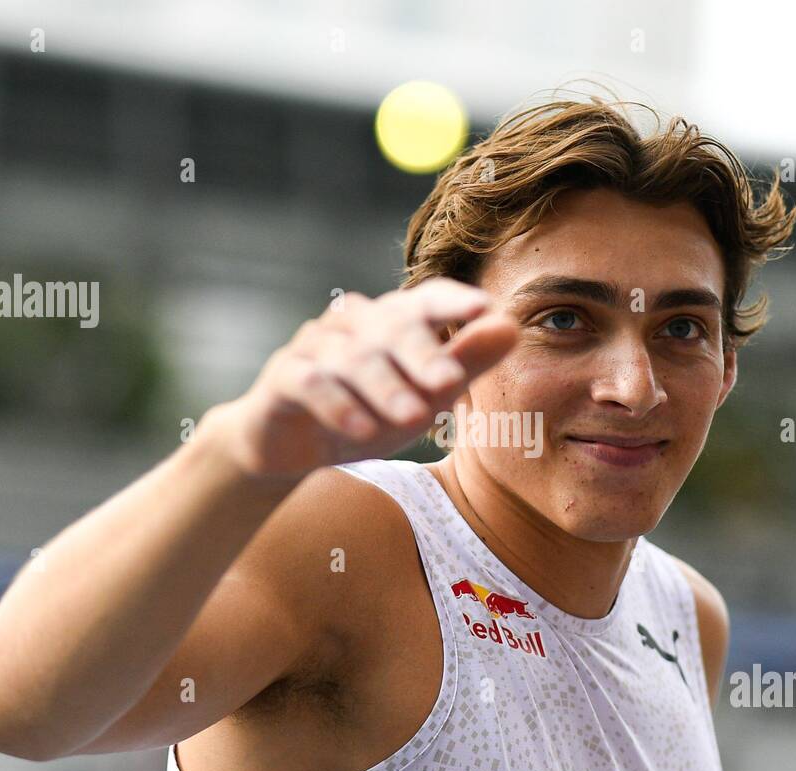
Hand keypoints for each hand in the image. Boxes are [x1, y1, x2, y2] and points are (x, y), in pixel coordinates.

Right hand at [216, 277, 518, 480]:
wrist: (291, 447)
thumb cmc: (369, 411)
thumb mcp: (425, 395)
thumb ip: (466, 363)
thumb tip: (511, 327)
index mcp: (393, 319)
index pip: (426, 298)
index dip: (453, 301)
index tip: (484, 308)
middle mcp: (354, 323)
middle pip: (392, 328)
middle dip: (423, 356)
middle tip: (451, 384)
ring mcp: (315, 346)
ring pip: (353, 358)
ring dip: (386, 389)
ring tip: (414, 418)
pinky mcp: (283, 377)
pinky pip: (312, 384)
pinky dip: (339, 406)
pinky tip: (363, 431)